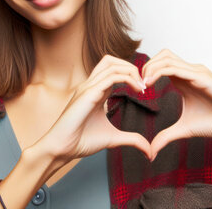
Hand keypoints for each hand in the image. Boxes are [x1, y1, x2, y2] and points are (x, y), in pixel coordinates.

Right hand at [34, 54, 151, 163]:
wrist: (62, 148)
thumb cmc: (81, 141)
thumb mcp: (113, 138)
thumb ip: (131, 139)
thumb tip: (149, 151)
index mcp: (94, 92)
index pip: (112, 70)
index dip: (130, 74)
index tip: (143, 90)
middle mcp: (90, 86)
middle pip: (110, 60)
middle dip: (130, 67)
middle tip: (143, 84)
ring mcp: (87, 88)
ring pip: (111, 64)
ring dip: (131, 71)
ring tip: (142, 87)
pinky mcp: (88, 94)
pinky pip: (110, 77)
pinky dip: (127, 78)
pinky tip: (136, 90)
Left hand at [142, 48, 211, 160]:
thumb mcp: (184, 129)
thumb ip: (166, 136)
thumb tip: (151, 150)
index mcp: (184, 79)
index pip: (161, 63)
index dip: (146, 71)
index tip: (137, 88)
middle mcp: (190, 71)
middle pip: (162, 55)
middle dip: (146, 66)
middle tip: (137, 83)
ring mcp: (196, 72)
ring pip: (167, 58)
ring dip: (150, 68)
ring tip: (143, 84)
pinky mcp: (203, 77)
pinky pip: (176, 68)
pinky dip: (159, 72)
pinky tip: (150, 84)